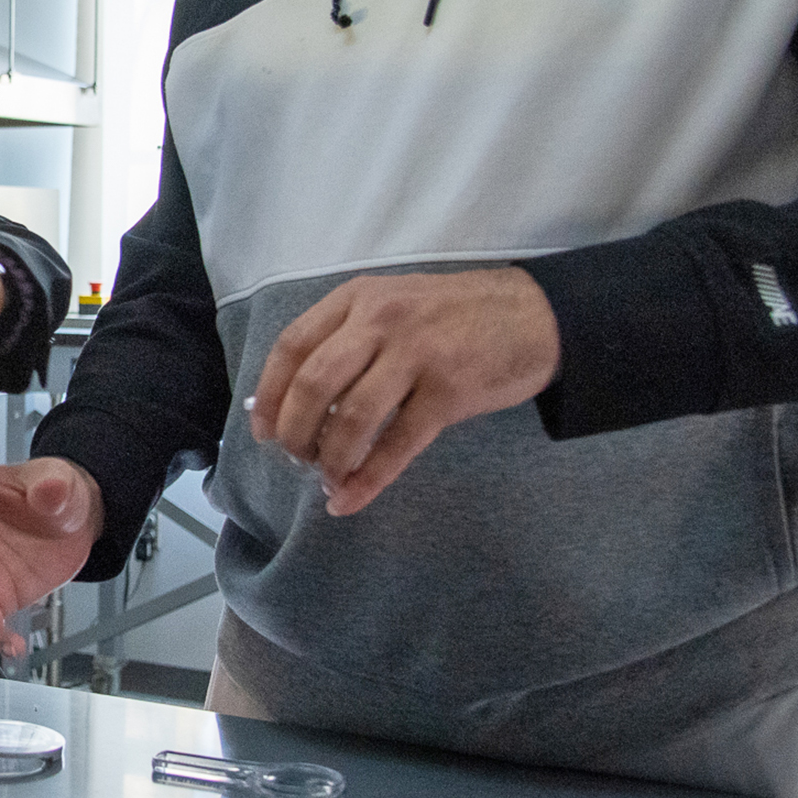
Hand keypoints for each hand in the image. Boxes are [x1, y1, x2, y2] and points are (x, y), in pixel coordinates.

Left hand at [249, 268, 559, 516]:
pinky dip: (367, 480)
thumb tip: (297, 401)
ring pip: (350, 418)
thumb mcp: (393, 304)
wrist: (535, 314)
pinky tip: (349, 500)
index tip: (263, 431)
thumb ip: (349, 338)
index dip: (270, 394)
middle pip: (313, 384)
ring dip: (329, 459)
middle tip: (296, 459)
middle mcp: (380, 321)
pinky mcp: (448, 392)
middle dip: (295, 432)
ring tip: (326, 477)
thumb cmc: (454, 314)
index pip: (292, 346)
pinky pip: (396, 445)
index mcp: (357, 298)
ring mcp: (416, 355)